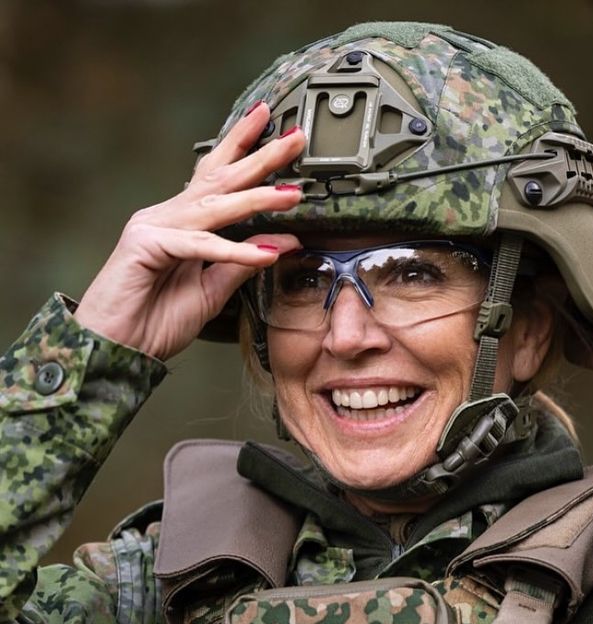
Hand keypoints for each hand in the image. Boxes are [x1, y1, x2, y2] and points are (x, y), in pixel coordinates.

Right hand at [75, 104, 303, 359]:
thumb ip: (242, 263)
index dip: (244, 149)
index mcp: (182, 221)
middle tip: (296, 137)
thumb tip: (284, 241)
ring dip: (256, 200)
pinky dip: (234, 251)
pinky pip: (200, 245)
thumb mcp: (212, 290)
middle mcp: (167, 215)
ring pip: (214, 208)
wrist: (117, 348)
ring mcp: (153, 225)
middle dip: (259, 156)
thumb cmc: (157, 320)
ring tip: (292, 194)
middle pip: (220, 178)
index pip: (217, 177)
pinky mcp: (146, 244)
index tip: (274, 126)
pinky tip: (264, 254)